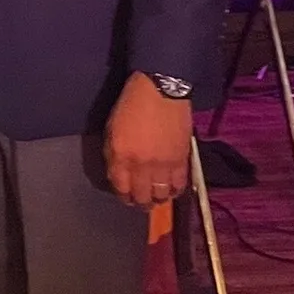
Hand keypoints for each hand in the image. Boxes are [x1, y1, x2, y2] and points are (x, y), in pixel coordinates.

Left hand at [104, 72, 193, 207]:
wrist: (161, 90)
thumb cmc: (131, 105)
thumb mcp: (112, 129)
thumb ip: (114, 155)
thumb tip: (119, 175)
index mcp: (121, 155)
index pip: (120, 188)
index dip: (123, 196)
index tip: (125, 196)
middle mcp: (141, 164)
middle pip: (141, 196)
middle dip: (140, 202)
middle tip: (141, 202)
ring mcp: (163, 164)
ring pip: (161, 195)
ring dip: (158, 199)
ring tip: (156, 198)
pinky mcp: (181, 160)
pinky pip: (179, 185)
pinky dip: (175, 191)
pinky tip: (171, 190)